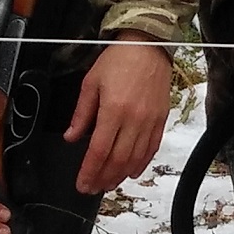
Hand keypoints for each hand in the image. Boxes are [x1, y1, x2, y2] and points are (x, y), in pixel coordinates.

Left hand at [66, 39, 173, 194]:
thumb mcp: (91, 83)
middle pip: (118, 159)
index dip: (89, 171)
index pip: (99, 150)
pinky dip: (141, 163)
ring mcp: (150, 121)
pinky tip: (132, 172)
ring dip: (121, 175)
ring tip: (109, 183)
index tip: (82, 184)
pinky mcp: (161, 119)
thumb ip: (81, 113)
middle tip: (93, 188)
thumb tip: (71, 137)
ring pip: (136, 158)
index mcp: (113, 110)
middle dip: (103, 178)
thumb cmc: (118, 59)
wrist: (148, 45)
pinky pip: (152, 148)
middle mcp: (134, 119)